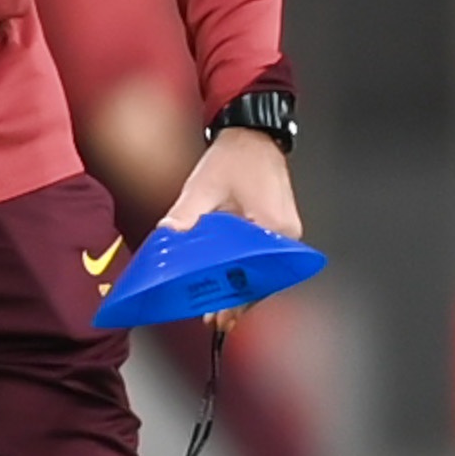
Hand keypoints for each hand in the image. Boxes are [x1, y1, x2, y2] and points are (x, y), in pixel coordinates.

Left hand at [156, 127, 301, 325]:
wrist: (253, 135)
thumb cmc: (236, 158)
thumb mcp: (204, 187)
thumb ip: (186, 214)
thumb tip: (168, 234)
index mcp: (273, 228)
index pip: (256, 275)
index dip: (237, 298)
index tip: (222, 314)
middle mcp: (285, 235)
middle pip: (263, 278)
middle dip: (239, 300)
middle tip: (217, 320)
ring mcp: (285, 233)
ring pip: (264, 271)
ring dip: (244, 288)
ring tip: (223, 309)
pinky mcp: (278, 229)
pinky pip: (264, 259)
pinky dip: (248, 272)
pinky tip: (232, 283)